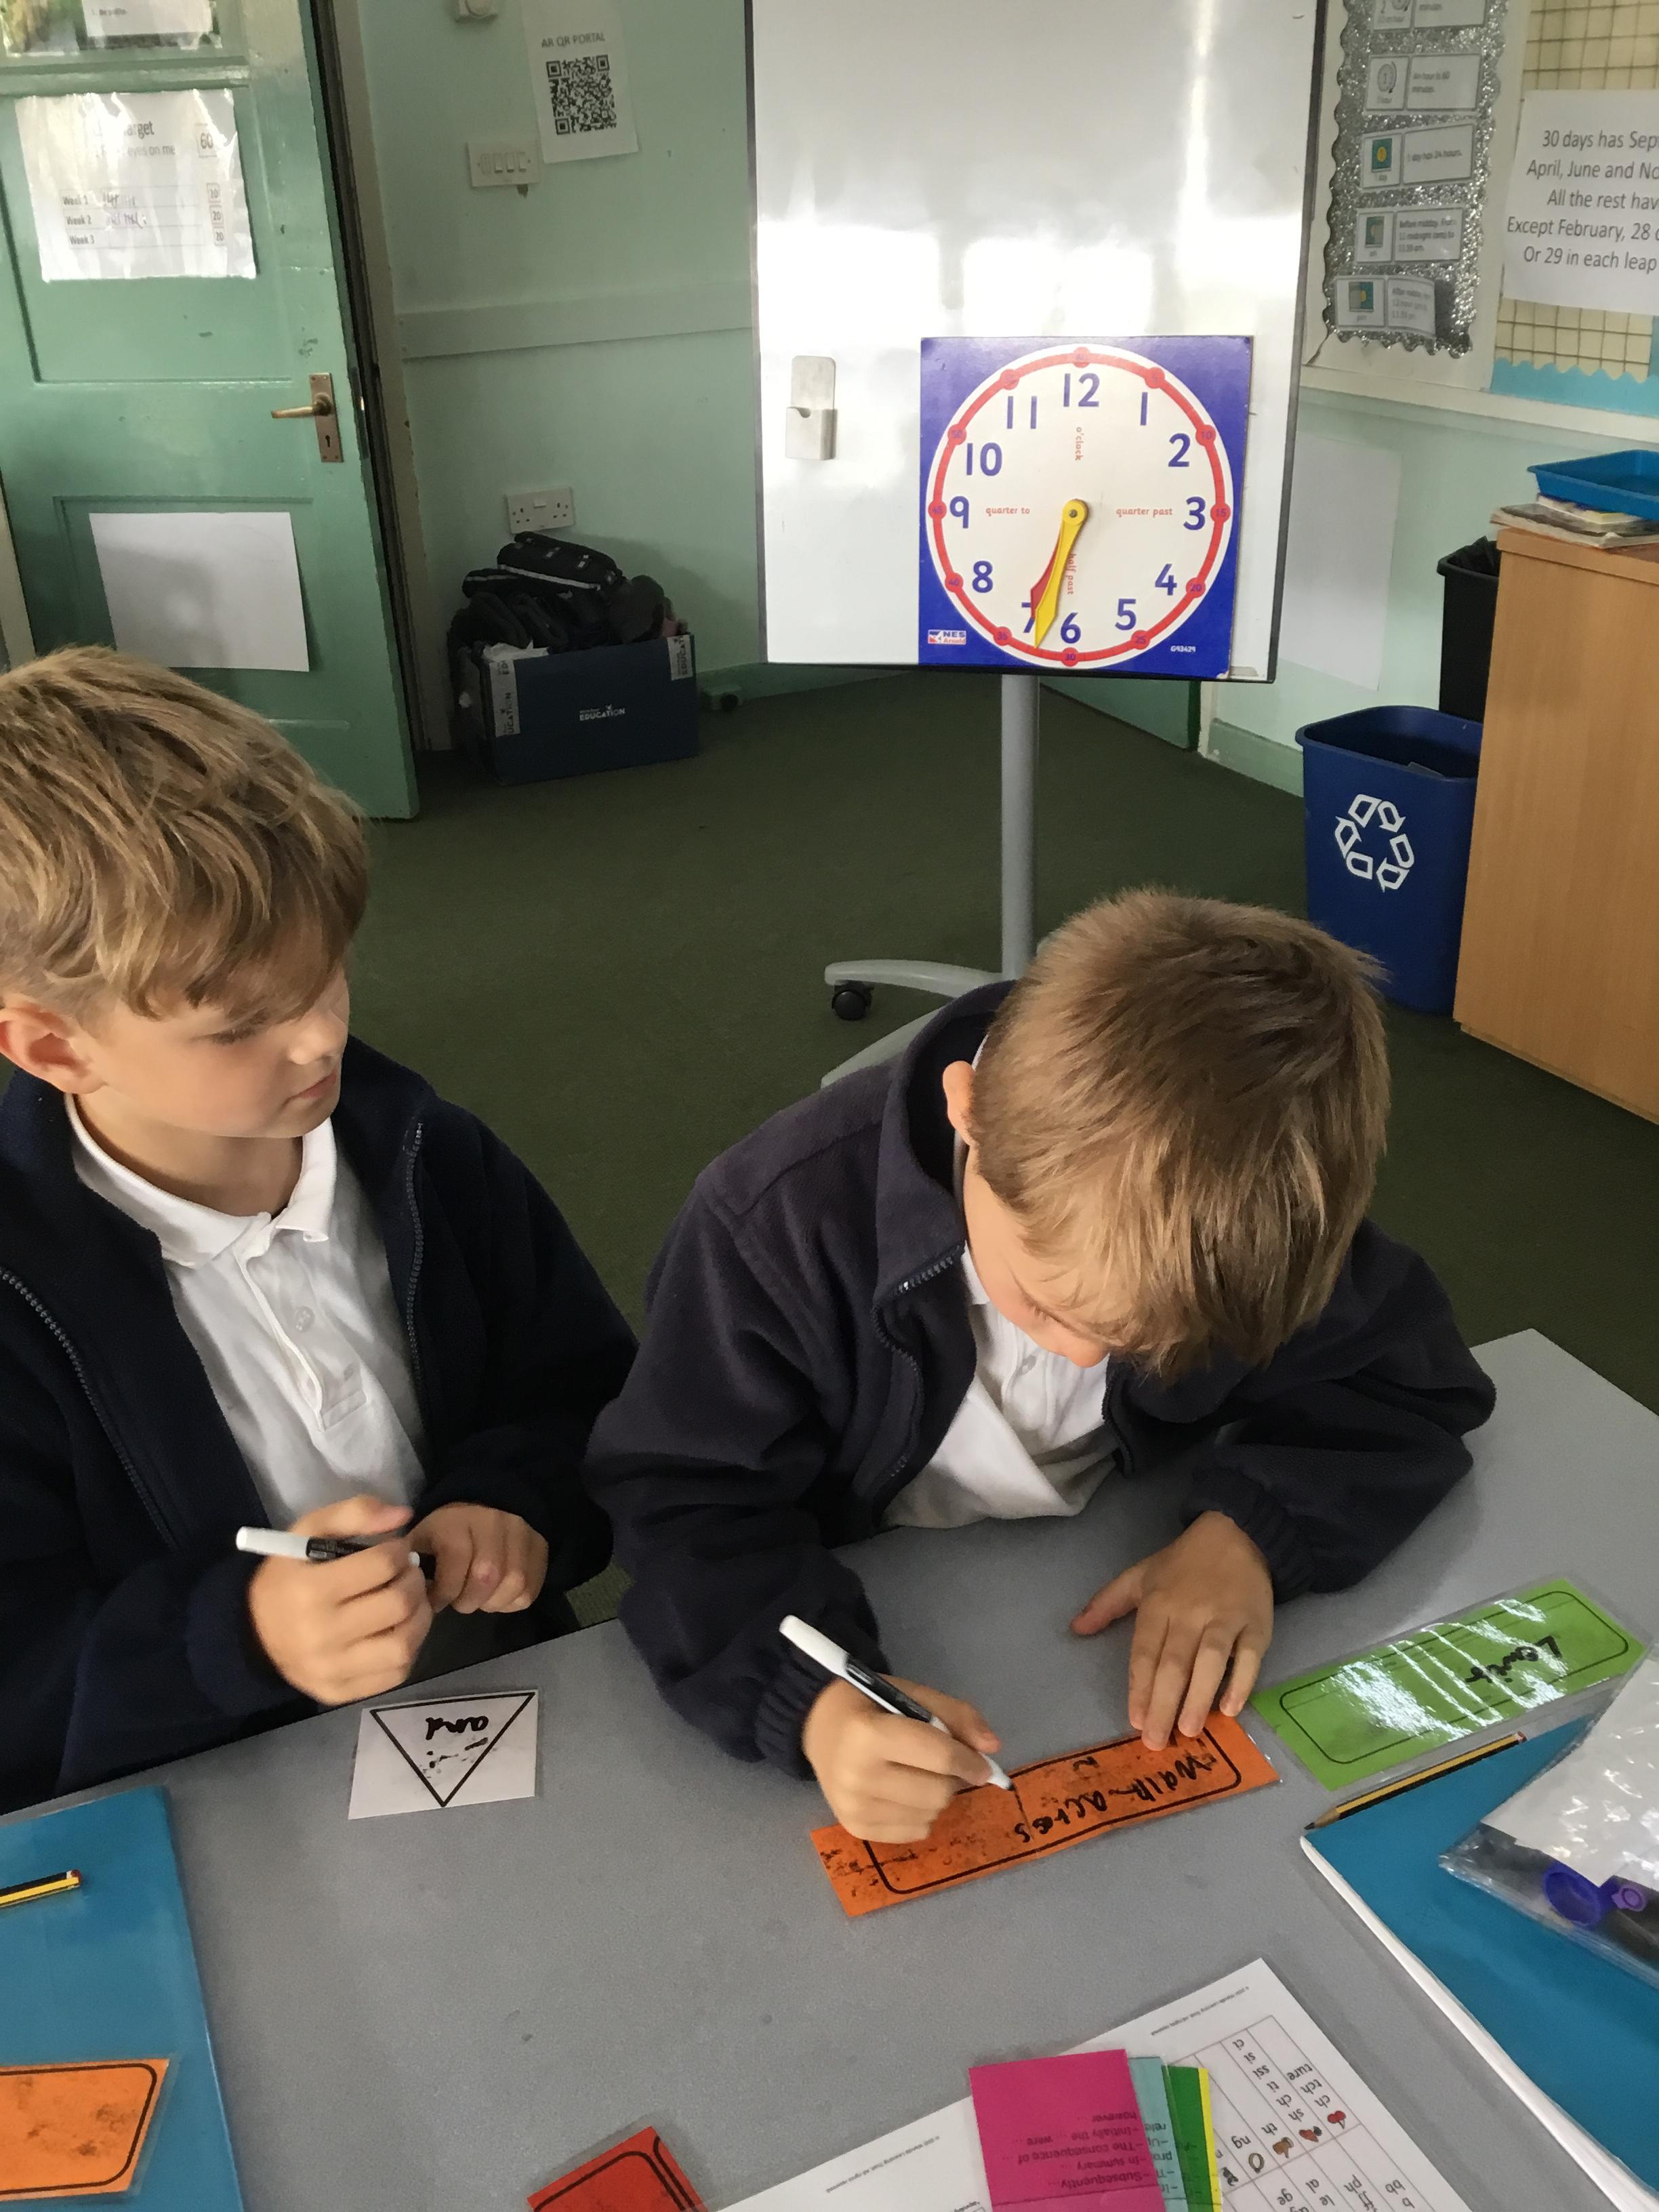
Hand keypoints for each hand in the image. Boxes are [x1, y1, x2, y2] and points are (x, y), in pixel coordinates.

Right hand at [247, 1495, 431, 1704]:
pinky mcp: (340, 1692)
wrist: (252, 1633)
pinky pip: (395, 1674)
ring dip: (419, 1617)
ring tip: (410, 1601)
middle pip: (398, 1604)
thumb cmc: (287, 1576)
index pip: (382, 1565)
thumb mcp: (307, 1532)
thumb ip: (354, 1513)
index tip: (394, 1549)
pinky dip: (407, 1649)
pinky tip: (396, 1630)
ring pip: (403, 1645)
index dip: (399, 1550)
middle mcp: (321, 1635)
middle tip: (408, 1573)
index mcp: (311, 1590)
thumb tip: (403, 1515)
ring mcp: (331, 1670)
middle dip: (414, 1580)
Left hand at [406, 1504, 547, 1614]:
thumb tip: (406, 1588)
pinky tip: (498, 1596)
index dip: (443, 1591)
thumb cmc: (449, 1525)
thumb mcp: (423, 1534)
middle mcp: (493, 1524)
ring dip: (493, 1602)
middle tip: (460, 1602)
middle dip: (469, 1600)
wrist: (489, 1498)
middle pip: (487, 1575)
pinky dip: (513, 1601)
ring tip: (480, 1600)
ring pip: (514, 1583)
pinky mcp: (540, 1547)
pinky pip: (531, 1587)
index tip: (434, 1600)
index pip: (455, 1562)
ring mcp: (522, 1534)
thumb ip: (411, 1559)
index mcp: (458, 1521)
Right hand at [801, 1676, 1000, 1842]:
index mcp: (869, 1735)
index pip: (938, 1756)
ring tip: (918, 1774)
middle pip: (938, 1792)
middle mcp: (857, 1776)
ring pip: (930, 1815)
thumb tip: (992, 1747)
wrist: (820, 1725)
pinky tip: (903, 1792)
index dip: (970, 1761)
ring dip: (936, 1796)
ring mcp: (853, 1807)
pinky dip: (921, 1814)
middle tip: (939, 1763)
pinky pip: (915, 1831)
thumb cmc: (871, 1705)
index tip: (985, 1765)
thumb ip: (955, 1715)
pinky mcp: (854, 1827)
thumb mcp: (912, 1695)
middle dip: (951, 1778)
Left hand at [1070, 1512, 1273, 1750]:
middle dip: (1163, 1703)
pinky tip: (1230, 1708)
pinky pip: (1249, 1656)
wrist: (1238, 1535)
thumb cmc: (1183, 1563)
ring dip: (1198, 1697)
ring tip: (1188, 1731)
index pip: (1145, 1651)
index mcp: (1158, 1603)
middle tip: (1155, 1740)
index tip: (1133, 1720)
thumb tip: (1075, 1629)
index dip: (1139, 1686)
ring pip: (1210, 1661)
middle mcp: (1190, 1613)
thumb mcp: (1139, 1575)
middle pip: (1174, 1662)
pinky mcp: (1257, 1623)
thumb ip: (1107, 1603)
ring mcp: (1225, 1618)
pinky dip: (1241, 1682)